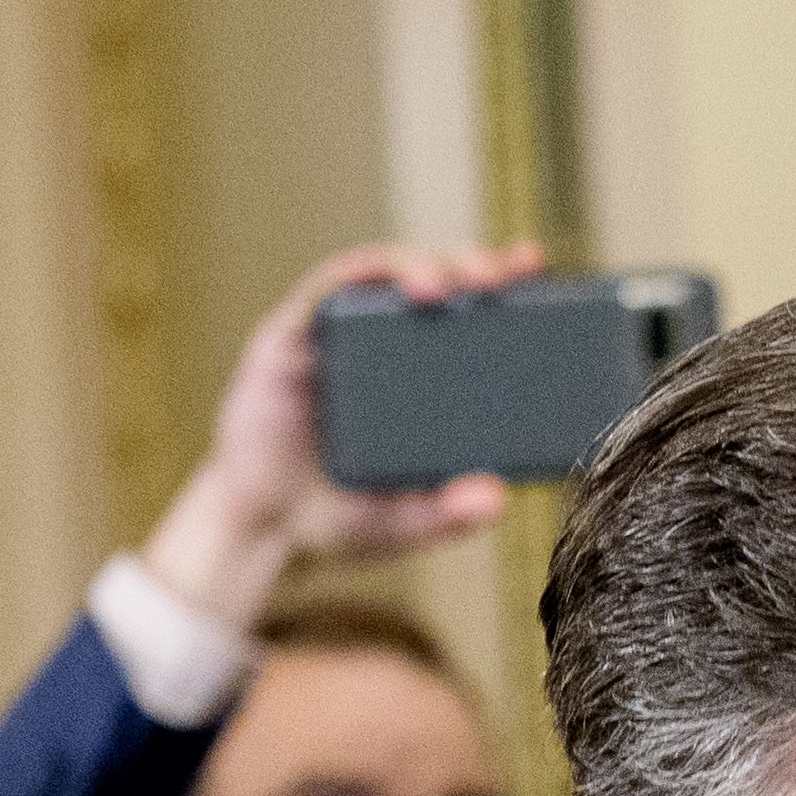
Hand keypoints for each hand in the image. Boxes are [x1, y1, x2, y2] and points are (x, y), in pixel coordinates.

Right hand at [132, 240, 534, 635]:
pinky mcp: (288, 339)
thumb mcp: (404, 523)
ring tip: (446, 286)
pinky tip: (383, 285)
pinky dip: (354, 281)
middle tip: (501, 275)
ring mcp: (332, 337)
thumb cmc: (338, 517)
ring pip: (380, 274)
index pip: (468, 315)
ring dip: (416, 266)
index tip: (534, 266)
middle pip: (431, 280)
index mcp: (419, 376)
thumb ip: (448, 514)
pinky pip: (322, 292)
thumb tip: (496, 499)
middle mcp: (379, 345)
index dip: (503, 284)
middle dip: (469, 265)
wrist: (261, 531)